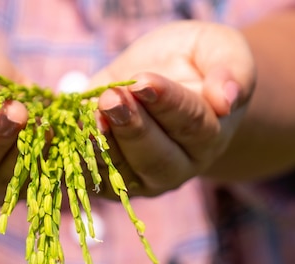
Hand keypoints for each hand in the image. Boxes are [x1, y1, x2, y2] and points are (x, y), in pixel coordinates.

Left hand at [89, 20, 255, 196]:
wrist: (167, 82)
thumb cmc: (197, 62)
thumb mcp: (220, 49)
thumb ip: (231, 70)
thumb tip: (226, 99)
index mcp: (210, 135)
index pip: (191, 124)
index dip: (167, 104)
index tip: (144, 83)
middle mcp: (179, 165)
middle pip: (156, 157)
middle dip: (131, 128)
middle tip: (111, 98)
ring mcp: (143, 179)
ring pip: (121, 171)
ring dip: (102, 144)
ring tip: (89, 113)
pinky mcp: (110, 181)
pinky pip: (91, 176)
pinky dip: (75, 158)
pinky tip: (63, 135)